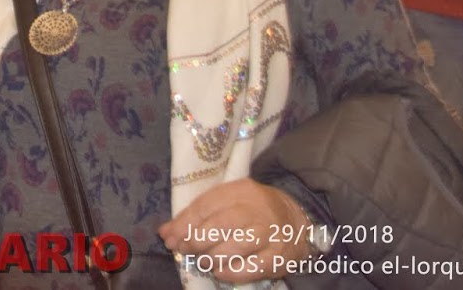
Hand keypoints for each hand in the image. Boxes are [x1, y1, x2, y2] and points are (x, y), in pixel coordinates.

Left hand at [159, 179, 314, 278]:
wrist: (297, 220)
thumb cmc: (253, 209)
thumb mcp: (228, 201)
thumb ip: (197, 214)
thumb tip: (165, 232)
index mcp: (240, 190)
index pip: (205, 206)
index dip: (183, 224)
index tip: (169, 237)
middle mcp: (256, 210)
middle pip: (218, 227)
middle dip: (195, 242)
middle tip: (184, 250)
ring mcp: (269, 234)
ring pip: (233, 248)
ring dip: (210, 258)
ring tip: (202, 261)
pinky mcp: (278, 256)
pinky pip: (251, 268)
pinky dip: (230, 272)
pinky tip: (220, 271)